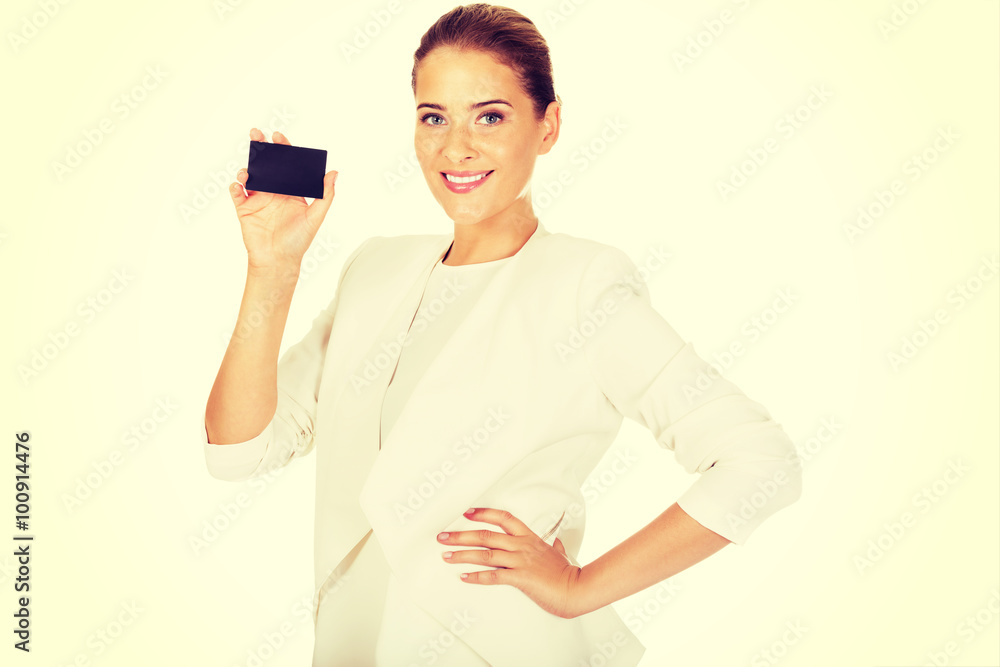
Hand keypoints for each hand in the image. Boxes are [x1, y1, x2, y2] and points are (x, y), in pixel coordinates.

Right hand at [231, 128, 338, 275]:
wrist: (278, 261)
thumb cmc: (298, 241)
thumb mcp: (316, 217)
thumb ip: (325, 195)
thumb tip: (334, 172)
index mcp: (290, 190)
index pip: (286, 164)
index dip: (282, 149)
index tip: (278, 137)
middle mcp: (274, 192)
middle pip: (266, 164)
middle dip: (260, 148)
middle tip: (256, 134)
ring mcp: (258, 199)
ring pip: (250, 175)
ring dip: (247, 168)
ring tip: (248, 171)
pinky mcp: (244, 209)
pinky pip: (236, 193)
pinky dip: (235, 186)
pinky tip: (239, 185)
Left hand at [438, 507, 583, 618]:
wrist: (577, 588)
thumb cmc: (568, 573)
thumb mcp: (560, 554)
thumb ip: (555, 547)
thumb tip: (555, 543)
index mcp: (529, 538)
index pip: (503, 518)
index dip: (483, 514)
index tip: (466, 513)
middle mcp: (522, 546)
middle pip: (486, 535)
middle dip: (461, 535)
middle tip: (442, 536)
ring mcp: (521, 561)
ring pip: (486, 553)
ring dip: (463, 554)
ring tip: (446, 555)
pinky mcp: (521, 578)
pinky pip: (494, 575)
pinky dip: (477, 576)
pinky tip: (464, 576)